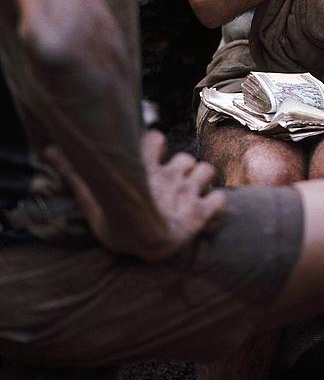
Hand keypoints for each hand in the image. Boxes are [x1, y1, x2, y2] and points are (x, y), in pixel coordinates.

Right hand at [44, 130, 226, 260]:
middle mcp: (170, 175)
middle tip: (173, 186)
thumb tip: (47, 150)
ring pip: (205, 171)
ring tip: (192, 196)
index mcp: (146, 168)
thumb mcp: (90, 196)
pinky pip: (220, 199)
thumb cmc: (114, 223)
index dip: (154, 145)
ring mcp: (188, 192)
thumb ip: (73, 172)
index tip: (150, 155)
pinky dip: (217, 205)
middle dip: (182, 169)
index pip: (155, 138)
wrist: (144, 242)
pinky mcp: (203, 212)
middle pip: (184, 158)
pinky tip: (208, 213)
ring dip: (201, 182)